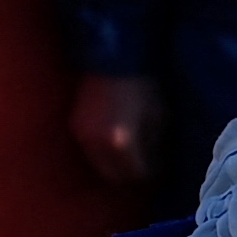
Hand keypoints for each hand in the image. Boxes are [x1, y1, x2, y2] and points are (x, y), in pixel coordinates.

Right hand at [69, 70, 164, 185]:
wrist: (112, 59)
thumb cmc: (142, 85)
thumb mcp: (158, 116)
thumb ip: (156, 145)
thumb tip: (157, 161)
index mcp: (121, 143)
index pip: (137, 174)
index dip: (152, 175)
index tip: (162, 170)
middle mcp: (98, 145)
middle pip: (115, 177)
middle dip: (132, 176)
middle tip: (147, 169)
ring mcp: (83, 137)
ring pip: (100, 167)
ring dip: (116, 168)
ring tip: (132, 159)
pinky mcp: (75, 128)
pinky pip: (91, 153)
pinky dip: (104, 156)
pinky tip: (117, 147)